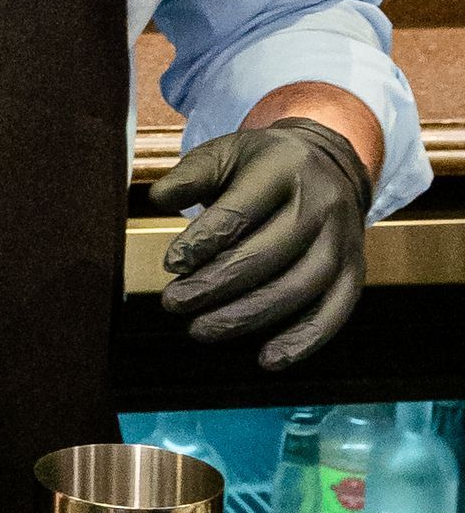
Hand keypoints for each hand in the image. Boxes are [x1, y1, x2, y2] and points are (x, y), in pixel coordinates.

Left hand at [149, 117, 370, 370]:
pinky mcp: (355, 270)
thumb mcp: (224, 153)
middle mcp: (321, 203)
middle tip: (174, 303)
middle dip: (216, 284)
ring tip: (201, 329)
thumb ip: (189, 176)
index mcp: (284, 167)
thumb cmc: (261, 164)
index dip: (204, 241)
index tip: (171, 265)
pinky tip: (268, 359)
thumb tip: (158, 200)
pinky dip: (304, 340)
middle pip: (268, 253)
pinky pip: (334, 311)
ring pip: (299, 287)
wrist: (327, 163)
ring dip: (249, 316)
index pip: (240, 211)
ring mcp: (343, 239)